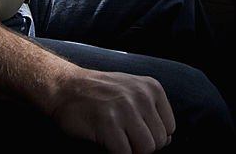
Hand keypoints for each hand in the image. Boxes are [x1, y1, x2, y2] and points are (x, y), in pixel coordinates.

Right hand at [50, 69, 175, 152]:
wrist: (66, 87)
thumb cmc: (100, 93)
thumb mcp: (132, 91)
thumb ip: (152, 112)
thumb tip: (168, 140)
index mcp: (152, 88)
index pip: (170, 128)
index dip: (153, 136)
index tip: (136, 132)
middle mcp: (142, 97)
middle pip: (159, 141)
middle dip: (142, 146)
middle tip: (124, 138)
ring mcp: (125, 110)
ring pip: (145, 149)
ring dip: (131, 151)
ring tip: (117, 141)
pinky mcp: (108, 124)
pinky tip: (106, 143)